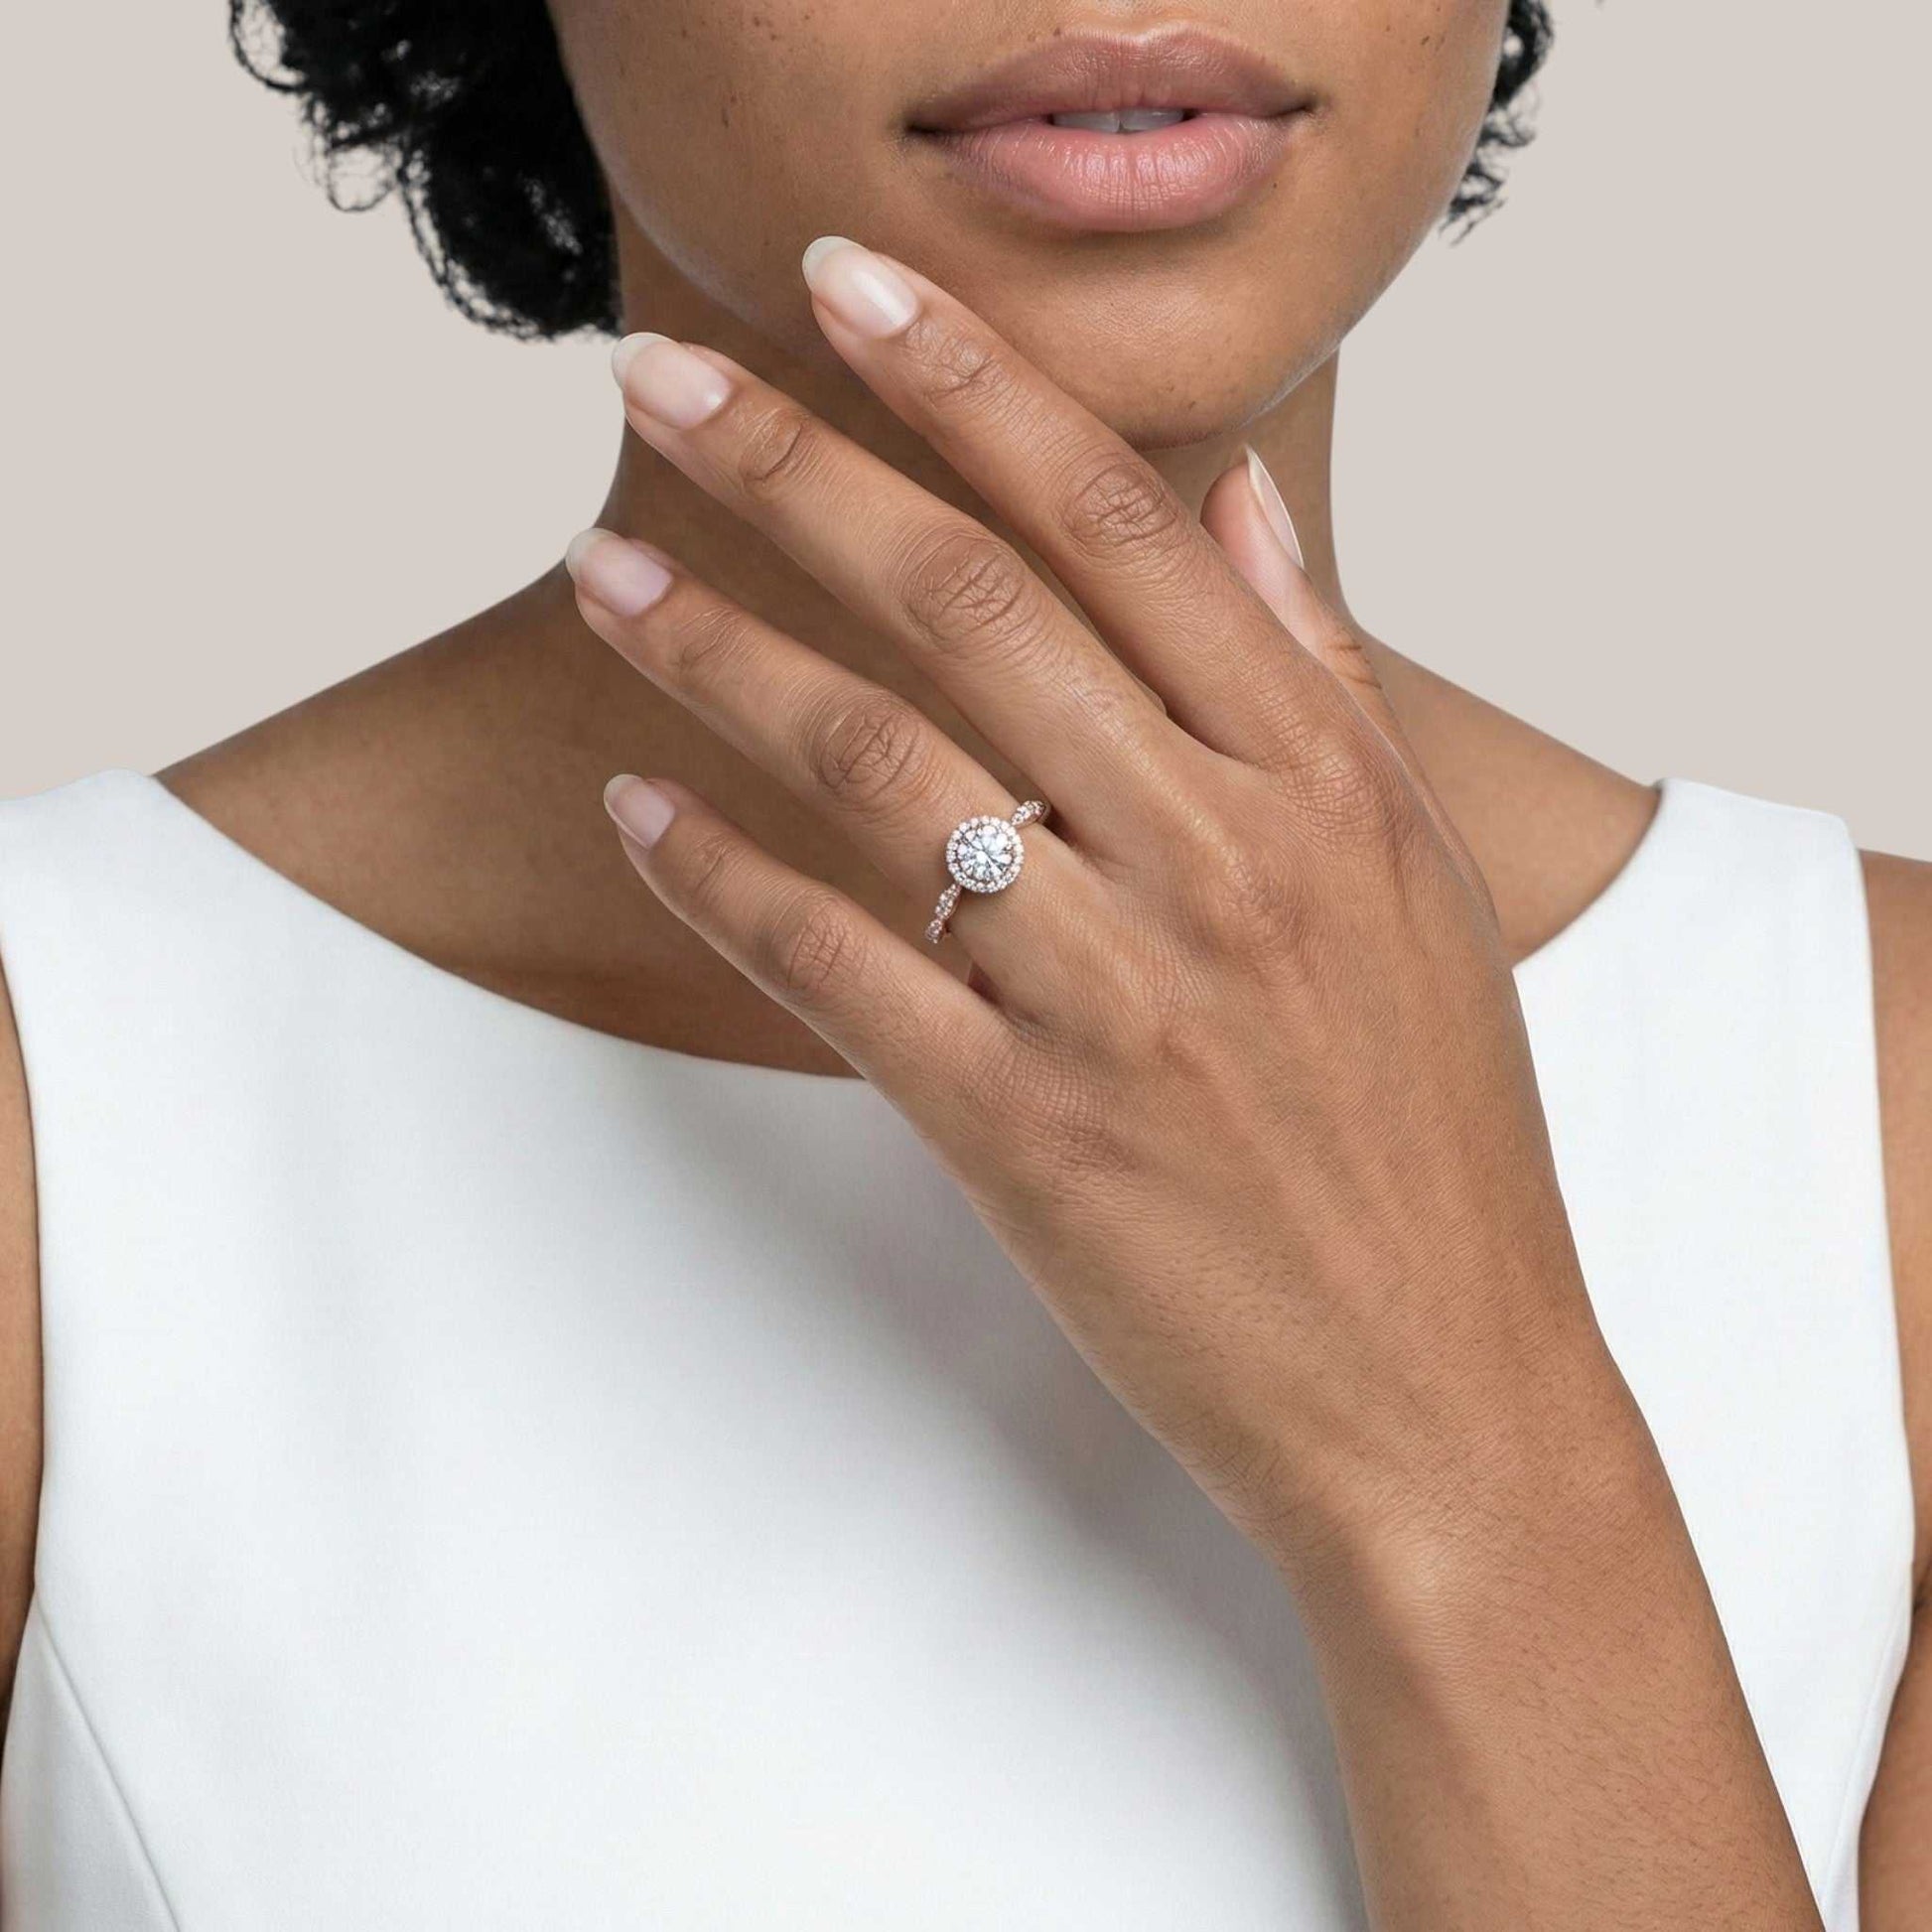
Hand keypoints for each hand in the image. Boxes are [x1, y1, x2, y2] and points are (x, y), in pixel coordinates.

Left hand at [563, 236, 1611, 1576]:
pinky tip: (641, 805)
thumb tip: (1246, 508)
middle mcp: (1219, 855)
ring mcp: (1118, 993)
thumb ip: (1325, 682)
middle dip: (790, 466)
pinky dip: (723, 873)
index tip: (846, 291)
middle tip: (650, 386)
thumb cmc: (1433, 1139)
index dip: (969, 380)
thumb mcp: (1420, 883)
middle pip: (969, 598)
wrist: (1444, 1392)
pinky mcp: (1026, 1131)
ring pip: (877, 761)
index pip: (1123, 515)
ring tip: (607, 574)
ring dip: (717, 652)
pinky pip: (837, 963)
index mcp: (1320, 778)